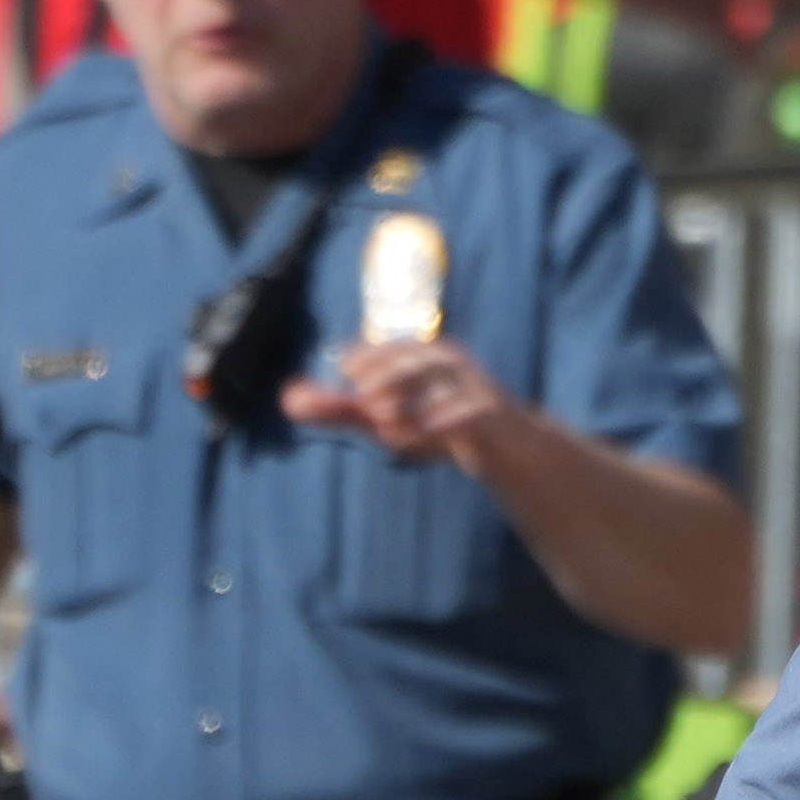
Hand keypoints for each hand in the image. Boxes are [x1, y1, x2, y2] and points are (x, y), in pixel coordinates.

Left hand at [282, 339, 517, 468]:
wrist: (511, 449)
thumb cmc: (441, 424)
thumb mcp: (389, 419)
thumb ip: (340, 410)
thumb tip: (288, 401)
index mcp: (424, 358)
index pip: (392, 350)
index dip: (368, 358)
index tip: (343, 369)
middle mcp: (450, 366)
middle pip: (420, 357)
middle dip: (391, 371)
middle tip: (360, 392)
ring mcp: (474, 388)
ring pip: (447, 382)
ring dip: (418, 396)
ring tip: (385, 417)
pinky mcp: (494, 417)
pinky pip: (474, 413)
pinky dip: (449, 421)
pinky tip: (425, 435)